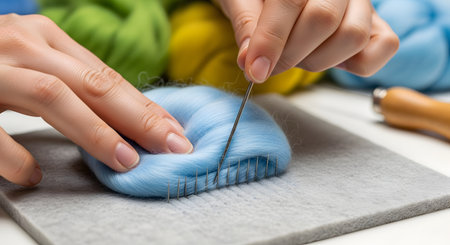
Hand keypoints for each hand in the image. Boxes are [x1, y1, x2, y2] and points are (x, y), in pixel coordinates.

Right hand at [0, 14, 192, 186]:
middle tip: (171, 145)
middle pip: (92, 83)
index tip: (174, 131)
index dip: (144, 106)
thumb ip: (72, 80)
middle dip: (138, 117)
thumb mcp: (35, 60)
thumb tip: (127, 116)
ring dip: (94, 131)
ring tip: (125, 161)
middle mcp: (21, 44)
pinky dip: (13, 155)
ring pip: (53, 95)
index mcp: (45, 37)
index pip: (107, 76)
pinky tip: (33, 175)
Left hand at [216, 0, 399, 82]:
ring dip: (318, 60)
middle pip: (323, 20)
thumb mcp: (243, 1)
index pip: (289, 2)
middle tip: (269, 65)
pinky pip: (384, 46)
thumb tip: (250, 59)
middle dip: (290, 55)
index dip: (271, 41)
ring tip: (298, 56)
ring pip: (352, 36)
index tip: (255, 69)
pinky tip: (329, 58)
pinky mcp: (377, 24)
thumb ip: (247, 24)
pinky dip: (358, 64)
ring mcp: (362, 3)